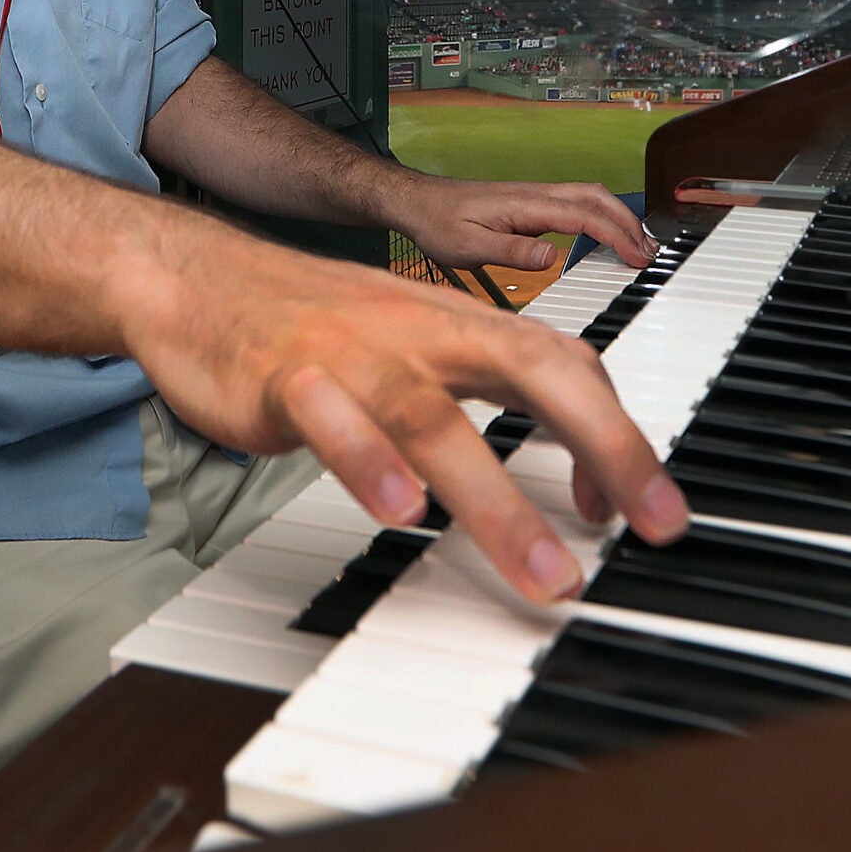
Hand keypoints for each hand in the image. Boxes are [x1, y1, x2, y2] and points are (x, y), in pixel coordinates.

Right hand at [120, 221, 688, 603]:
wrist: (198, 280)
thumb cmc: (318, 320)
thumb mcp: (422, 343)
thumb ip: (494, 389)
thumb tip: (573, 453)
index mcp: (461, 325)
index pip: (569, 362)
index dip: (617, 430)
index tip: (644, 508)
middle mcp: (422, 332)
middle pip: (535, 370)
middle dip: (607, 444)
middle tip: (653, 520)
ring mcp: (355, 354)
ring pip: (436, 419)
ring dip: (498, 502)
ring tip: (545, 571)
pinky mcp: (285, 380)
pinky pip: (330, 418)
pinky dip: (367, 461)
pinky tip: (400, 511)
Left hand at [388, 174, 658, 271]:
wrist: (419, 203)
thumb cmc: (439, 223)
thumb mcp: (468, 247)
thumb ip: (511, 252)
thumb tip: (551, 257)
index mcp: (527, 204)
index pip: (585, 215)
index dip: (617, 236)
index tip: (637, 258)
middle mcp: (537, 194)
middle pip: (598, 198)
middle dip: (629, 223)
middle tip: (649, 254)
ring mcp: (537, 196)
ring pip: (591, 195)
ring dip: (619, 216)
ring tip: (637, 246)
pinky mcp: (533, 203)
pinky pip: (578, 203)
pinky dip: (603, 215)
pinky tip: (606, 235)